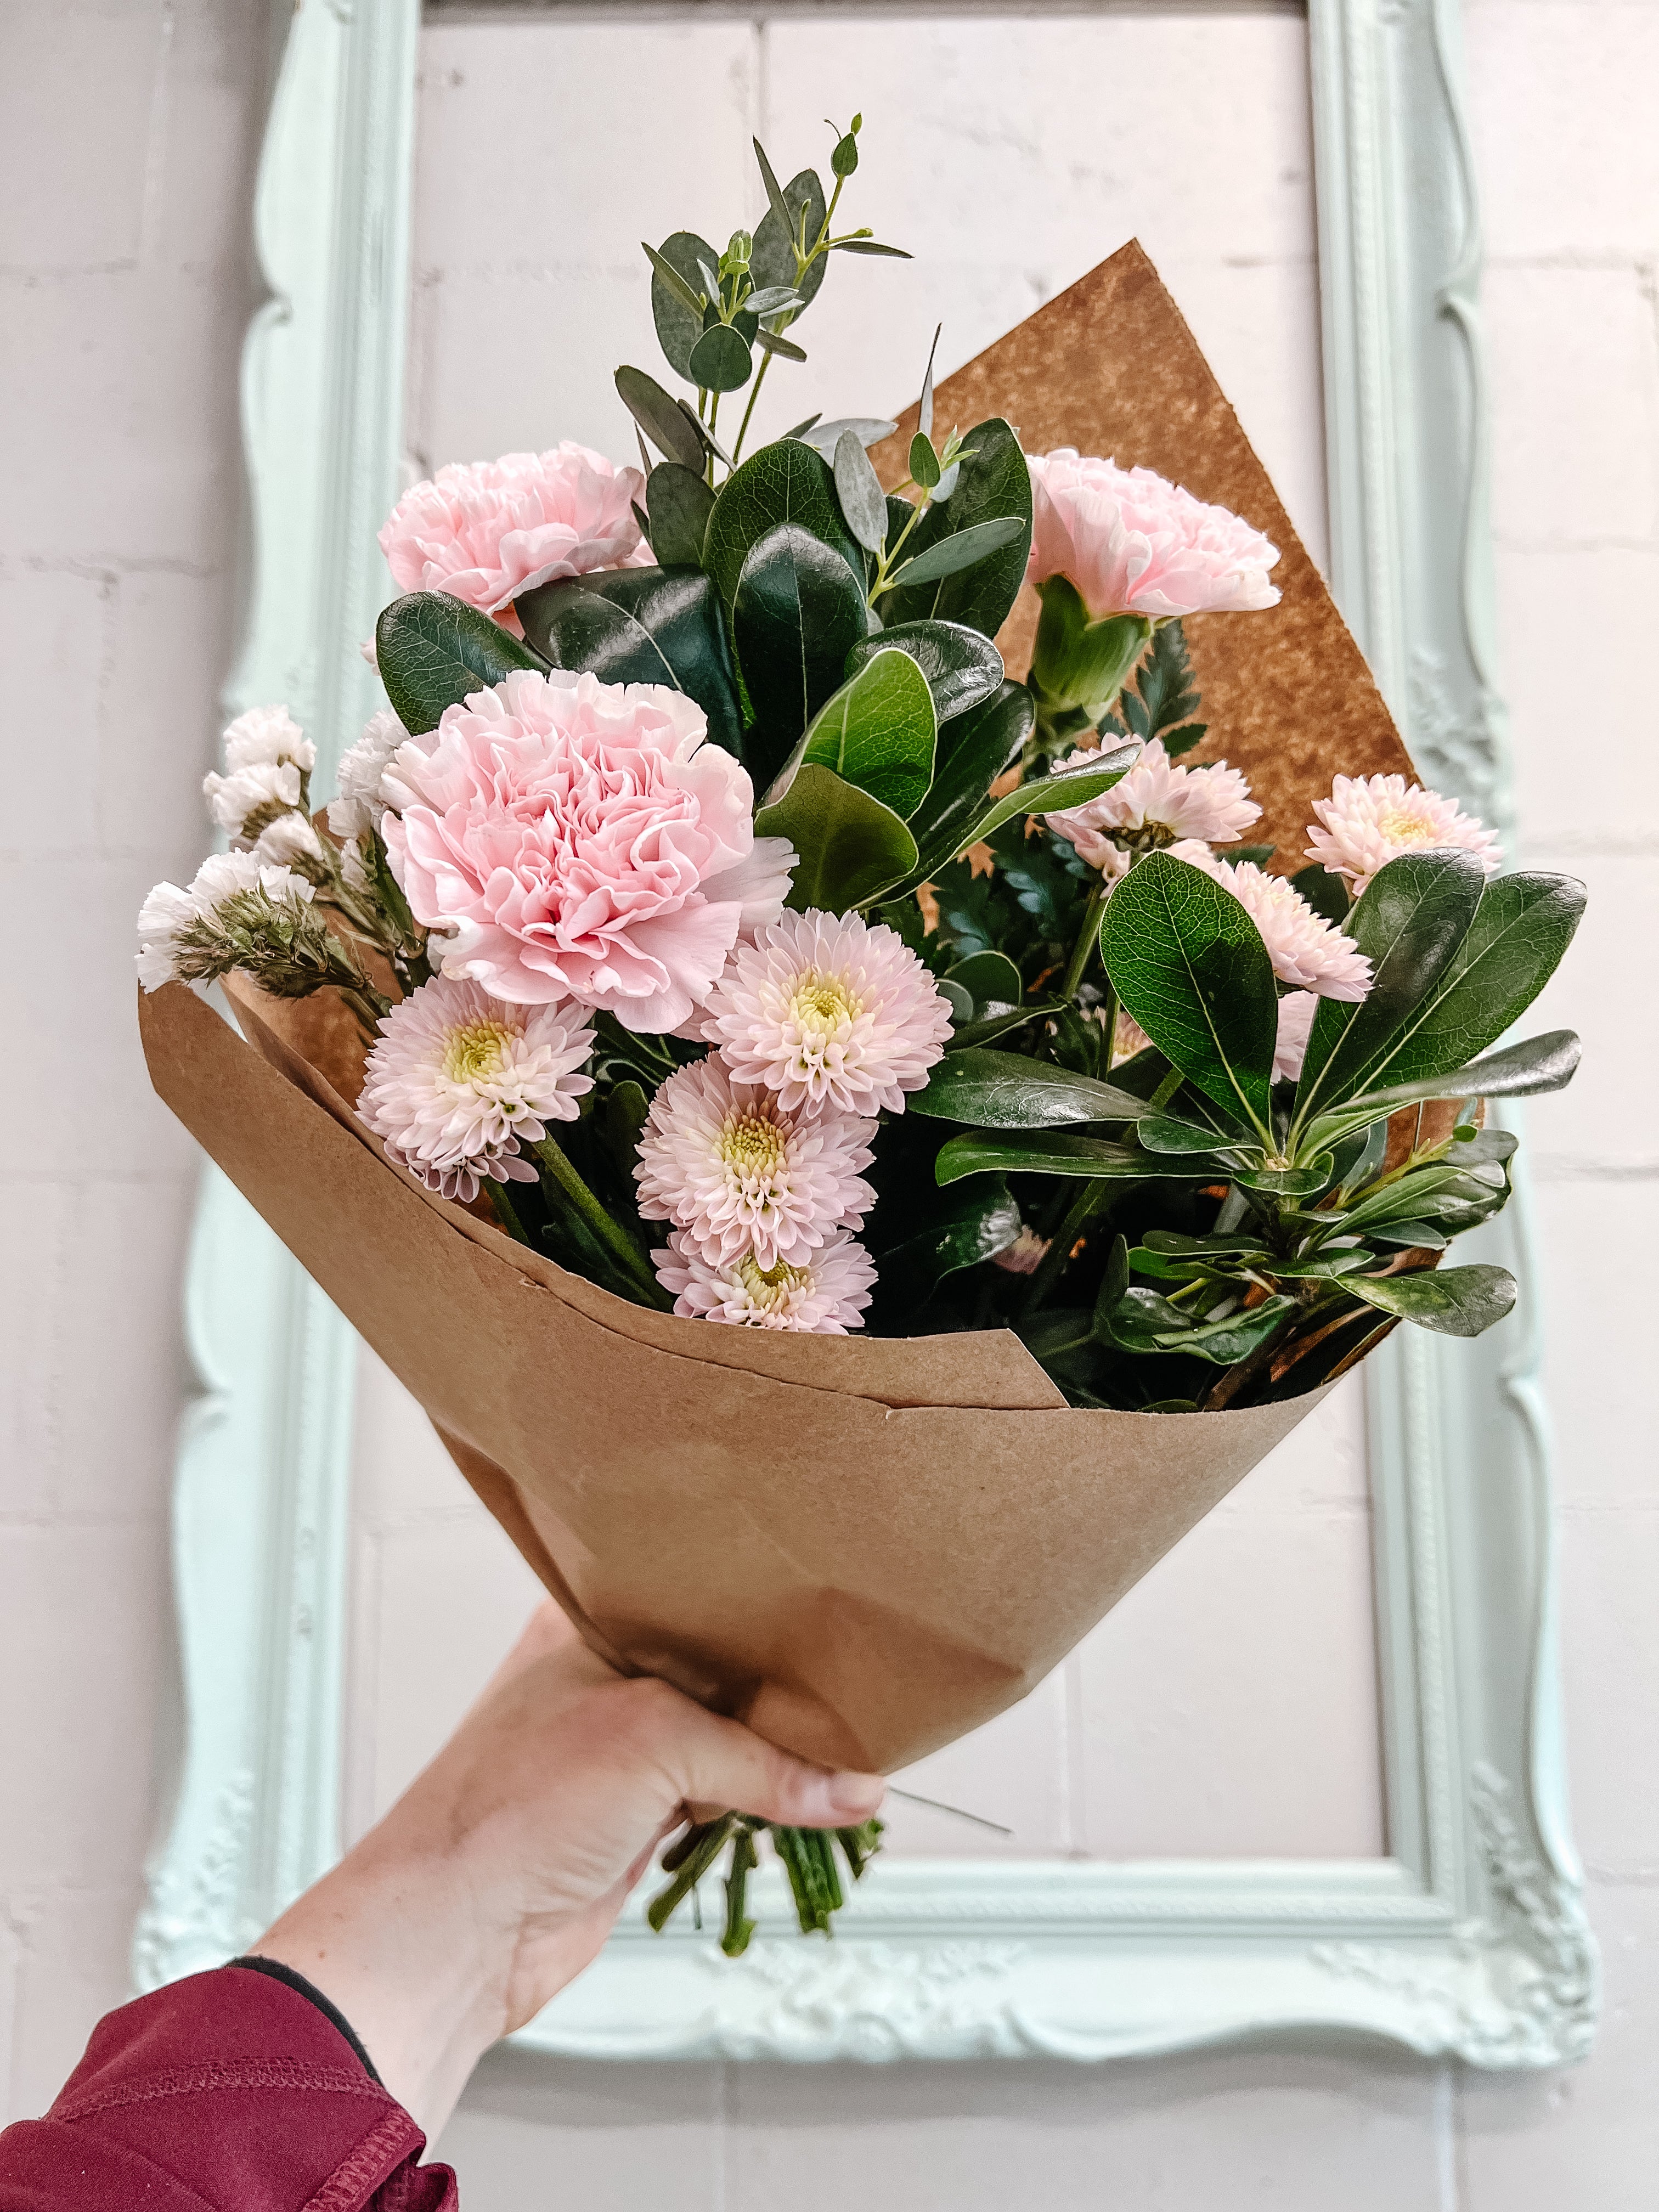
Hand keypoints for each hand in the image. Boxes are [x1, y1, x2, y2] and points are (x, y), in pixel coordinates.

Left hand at [255, 1602, 883, 2136]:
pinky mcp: (636, 1815)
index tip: (833, 1615)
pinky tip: (809, 1797)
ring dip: (781, 1753)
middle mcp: (605, 1677)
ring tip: (852, 1740)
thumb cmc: (511, 1809)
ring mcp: (620, 1750)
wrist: (454, 1933)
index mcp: (590, 1623)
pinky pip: (721, 1796)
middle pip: (723, 1671)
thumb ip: (762, 1758)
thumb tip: (851, 1786)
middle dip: (784, 1686)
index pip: (699, 1597)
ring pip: (727, 1737)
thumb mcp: (653, 1742)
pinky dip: (764, 1802)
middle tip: (860, 1681)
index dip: (764, 1608)